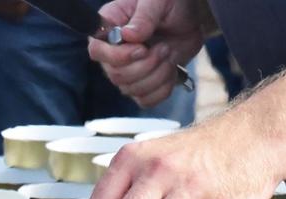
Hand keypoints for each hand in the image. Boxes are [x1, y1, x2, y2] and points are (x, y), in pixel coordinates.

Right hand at [88, 0, 204, 107]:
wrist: (189, 19)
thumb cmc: (169, 4)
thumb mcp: (158, 1)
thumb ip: (144, 16)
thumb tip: (128, 35)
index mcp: (109, 28)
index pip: (97, 51)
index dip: (118, 57)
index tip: (142, 48)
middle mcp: (113, 53)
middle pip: (116, 76)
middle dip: (146, 66)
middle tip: (164, 47)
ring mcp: (127, 72)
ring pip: (131, 90)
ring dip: (158, 75)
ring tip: (169, 53)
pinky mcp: (143, 86)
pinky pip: (145, 101)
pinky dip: (163, 88)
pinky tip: (171, 69)